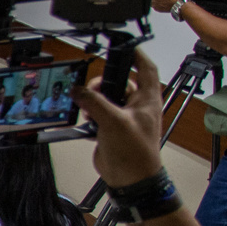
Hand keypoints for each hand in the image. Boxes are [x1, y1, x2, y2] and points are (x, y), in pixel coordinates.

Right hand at [71, 48, 165, 186]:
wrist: (130, 179)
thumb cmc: (135, 154)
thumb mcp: (114, 122)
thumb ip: (95, 102)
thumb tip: (79, 90)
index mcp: (147, 100)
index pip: (146, 68)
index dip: (137, 55)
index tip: (125, 45)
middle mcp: (137, 106)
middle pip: (119, 83)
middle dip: (103, 83)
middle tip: (91, 87)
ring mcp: (125, 118)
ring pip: (106, 98)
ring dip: (94, 101)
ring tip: (88, 107)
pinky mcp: (112, 129)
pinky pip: (98, 114)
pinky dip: (90, 114)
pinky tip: (87, 120)